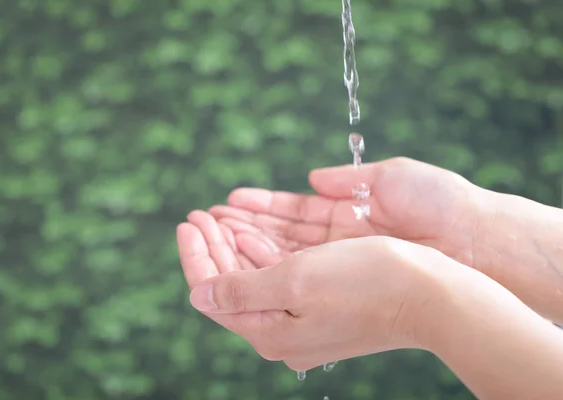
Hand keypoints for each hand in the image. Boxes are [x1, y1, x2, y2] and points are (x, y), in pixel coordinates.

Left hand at [177, 214, 443, 370]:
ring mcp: (303, 320)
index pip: (214, 294)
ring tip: (219, 217)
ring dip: (236, 246)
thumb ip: (240, 289)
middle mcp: (283, 332)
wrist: (431, 294)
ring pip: (255, 279)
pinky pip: (280, 278)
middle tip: (199, 214)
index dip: (196, 256)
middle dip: (213, 247)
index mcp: (270, 331)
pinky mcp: (322, 305)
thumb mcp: (294, 280)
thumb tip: (198, 297)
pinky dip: (264, 253)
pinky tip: (253, 232)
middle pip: (232, 286)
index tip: (186, 222)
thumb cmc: (366, 283)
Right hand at [209, 157, 481, 267]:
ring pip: (281, 254)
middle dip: (242, 226)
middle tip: (206, 219)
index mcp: (348, 212)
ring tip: (211, 232)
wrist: (470, 240)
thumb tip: (310, 177)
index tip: (229, 200)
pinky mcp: (343, 280)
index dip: (261, 206)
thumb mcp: (386, 177)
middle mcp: (339, 241)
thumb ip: (344, 180)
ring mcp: (340, 263)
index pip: (294, 210)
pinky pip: (296, 268)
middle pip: (281, 235)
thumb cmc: (435, 201)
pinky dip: (267, 258)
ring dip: (245, 242)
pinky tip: (239, 250)